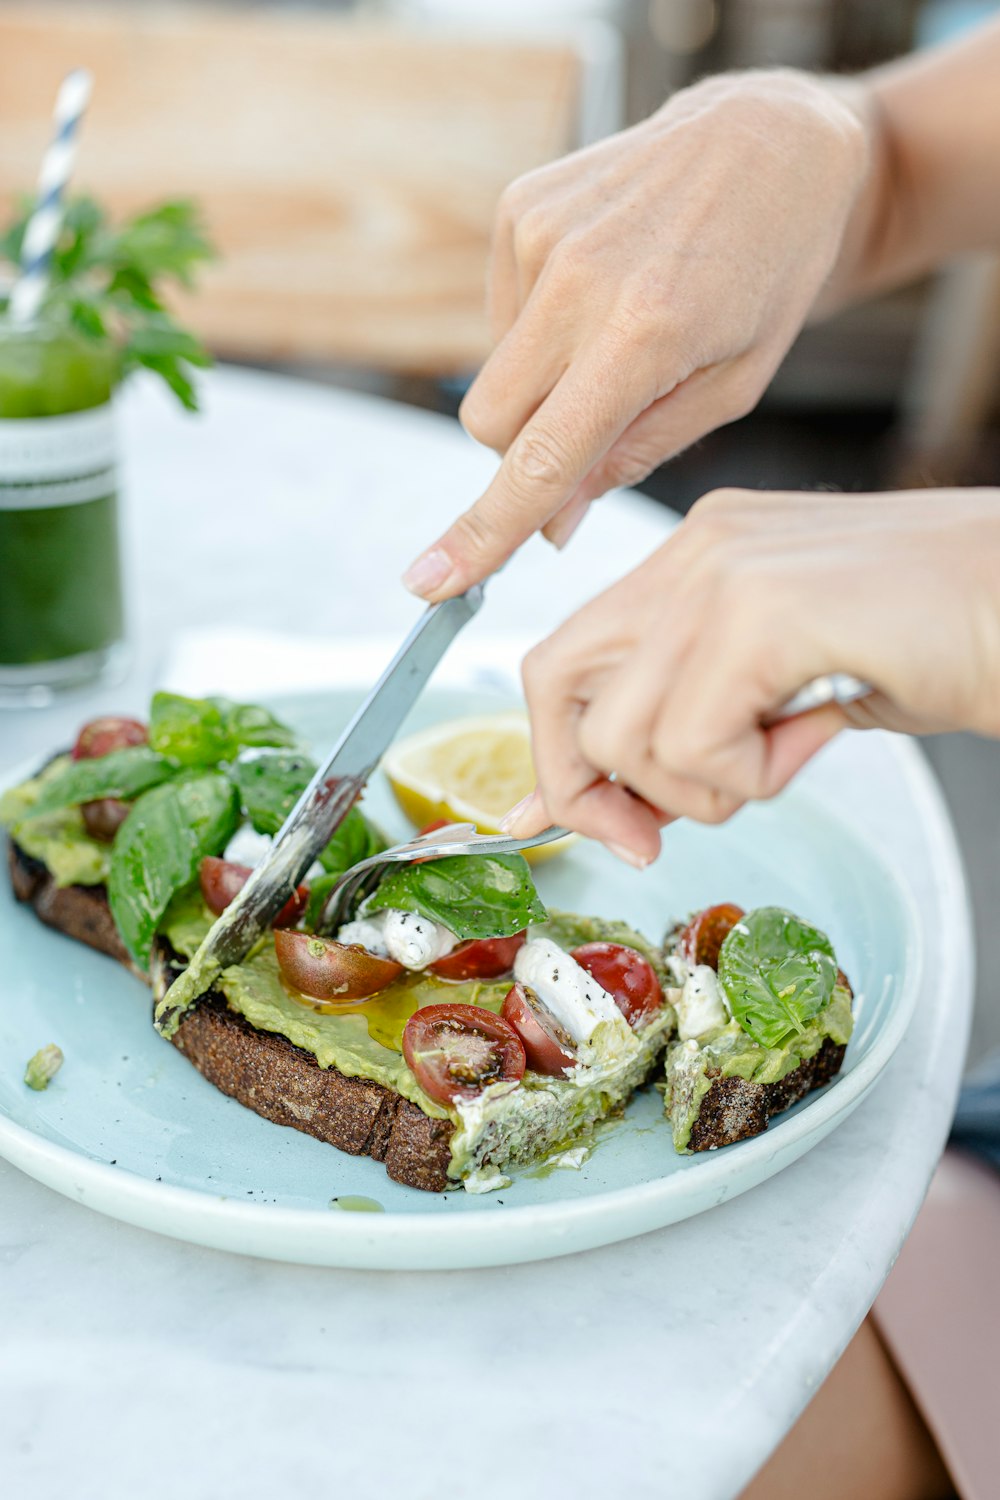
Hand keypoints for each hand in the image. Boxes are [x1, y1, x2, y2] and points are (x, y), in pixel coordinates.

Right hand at [402, 71, 869, 599]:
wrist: (770, 142)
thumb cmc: (767, 276)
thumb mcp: (730, 386)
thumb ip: (633, 457)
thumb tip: (551, 525)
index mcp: (646, 333)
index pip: (542, 459)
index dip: (484, 532)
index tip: (430, 582)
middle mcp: (580, 277)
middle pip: (494, 424)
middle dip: (529, 448)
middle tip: (599, 420)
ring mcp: (541, 232)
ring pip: (494, 374)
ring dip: (542, 381)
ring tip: (620, 325)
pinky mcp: (520, 205)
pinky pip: (500, 315)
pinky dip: (539, 325)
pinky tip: (601, 285)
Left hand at [500, 488, 999, 864]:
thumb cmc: (938, 644)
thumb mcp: (783, 691)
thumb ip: (689, 727)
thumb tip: (610, 813)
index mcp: (695, 556)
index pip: (563, 659)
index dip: (560, 757)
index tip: (600, 823)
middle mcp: (694, 549)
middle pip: (555, 683)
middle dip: (589, 786)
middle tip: (653, 834)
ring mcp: (722, 570)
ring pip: (625, 734)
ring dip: (704, 786)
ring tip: (786, 749)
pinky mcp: (763, 609)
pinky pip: (693, 742)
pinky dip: (753, 774)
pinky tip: (816, 729)